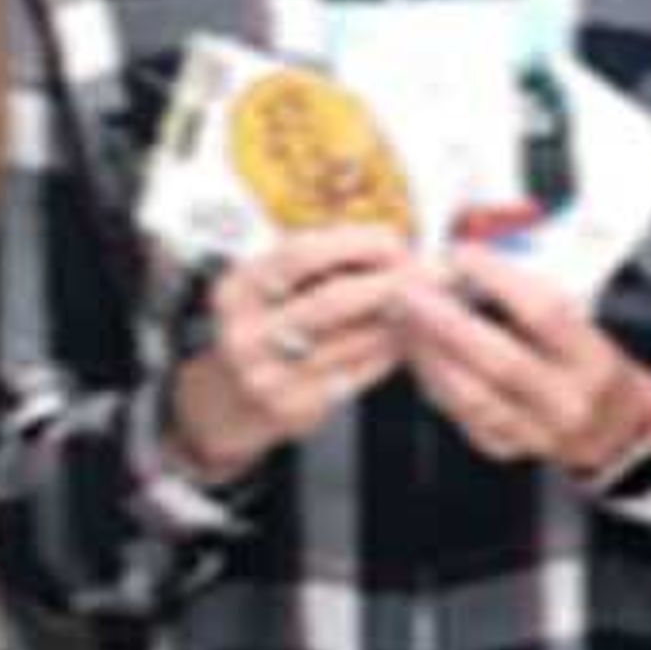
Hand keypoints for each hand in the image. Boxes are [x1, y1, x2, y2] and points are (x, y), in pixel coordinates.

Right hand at [170, 223, 411, 476]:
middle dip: (391, 281)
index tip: (393, 240)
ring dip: (403, 317)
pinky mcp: (298, 409)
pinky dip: (392, 350)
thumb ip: (313, 266)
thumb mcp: (262, 290)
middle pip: (334, 299)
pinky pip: (361, 373)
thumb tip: (388, 241)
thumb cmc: (258, 333)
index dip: (355, 242)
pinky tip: (407, 336)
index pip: (301, 254)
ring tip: (429, 302)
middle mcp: (249, 333)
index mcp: (238, 290)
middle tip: (429, 273)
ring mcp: (272, 376)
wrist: (221, 405)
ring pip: (357, 340)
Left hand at [397, 244, 650, 479]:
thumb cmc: (593, 367)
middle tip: (409, 289)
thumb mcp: (586, 324)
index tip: (463, 253)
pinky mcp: (504, 447)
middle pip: (499, 359)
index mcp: (594, 361)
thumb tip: (474, 261)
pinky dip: (432, 377)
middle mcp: (567, 402)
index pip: (544, 314)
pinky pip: (458, 412)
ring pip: (470, 393)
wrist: (615, 432)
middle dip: (446, 321)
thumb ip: (534, 296)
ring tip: (402, 317)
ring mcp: (534, 432)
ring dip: (428, 352)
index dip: (498, 280)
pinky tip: (417, 350)